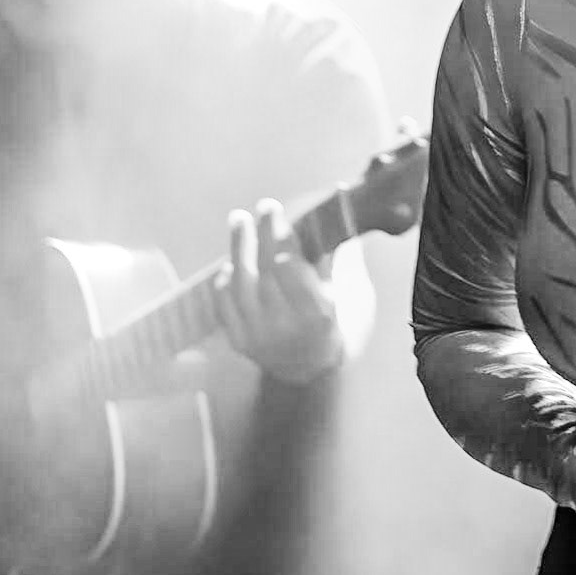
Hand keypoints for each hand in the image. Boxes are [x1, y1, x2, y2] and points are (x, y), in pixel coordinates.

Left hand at [216, 198, 343, 382]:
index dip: (280, 242)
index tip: (277, 216)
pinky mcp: (239, 342)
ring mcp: (258, 338)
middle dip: (261, 236)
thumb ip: (336, 256)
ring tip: (239, 219)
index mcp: (316, 315)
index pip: (291, 272)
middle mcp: (284, 328)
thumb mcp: (350, 293)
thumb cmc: (338, 321)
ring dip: (238, 249)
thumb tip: (335, 211)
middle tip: (264, 206)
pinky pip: (225, 305)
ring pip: (240, 286)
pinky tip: (231, 261)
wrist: (314, 368)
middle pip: (264, 274)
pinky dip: (226, 280)